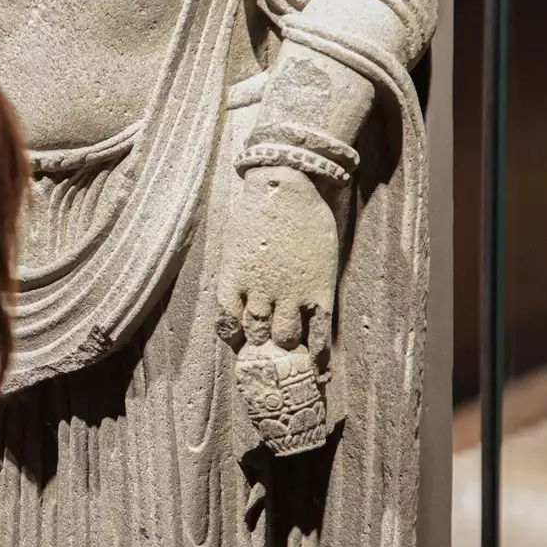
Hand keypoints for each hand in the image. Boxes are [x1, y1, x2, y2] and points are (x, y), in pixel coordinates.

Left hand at [215, 165, 339, 368]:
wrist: (287, 186)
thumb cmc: (260, 210)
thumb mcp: (237, 245)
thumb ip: (240, 274)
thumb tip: (245, 297)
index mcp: (234, 281)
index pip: (227, 326)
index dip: (235, 338)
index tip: (242, 342)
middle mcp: (259, 292)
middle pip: (256, 335)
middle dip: (262, 343)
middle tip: (270, 347)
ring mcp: (290, 293)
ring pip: (284, 337)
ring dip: (287, 341)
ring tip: (293, 343)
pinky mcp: (318, 290)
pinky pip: (317, 332)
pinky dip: (317, 351)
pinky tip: (319, 361)